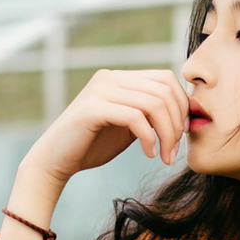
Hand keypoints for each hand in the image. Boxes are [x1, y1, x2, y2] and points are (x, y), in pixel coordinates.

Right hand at [23, 68, 189, 182]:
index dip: (182, 106)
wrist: (55, 161)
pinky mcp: (93, 109)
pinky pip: (135, 117)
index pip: (166, 79)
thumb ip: (149, 113)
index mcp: (119, 78)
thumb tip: (184, 110)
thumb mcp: (128, 126)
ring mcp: (100, 90)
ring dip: (166, 134)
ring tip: (164, 156)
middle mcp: (110, 78)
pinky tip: (148, 154)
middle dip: (177, 123)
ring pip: (154, 103)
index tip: (183, 134)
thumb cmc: (92, 145)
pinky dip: (149, 138)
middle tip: (174, 151)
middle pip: (164, 90)